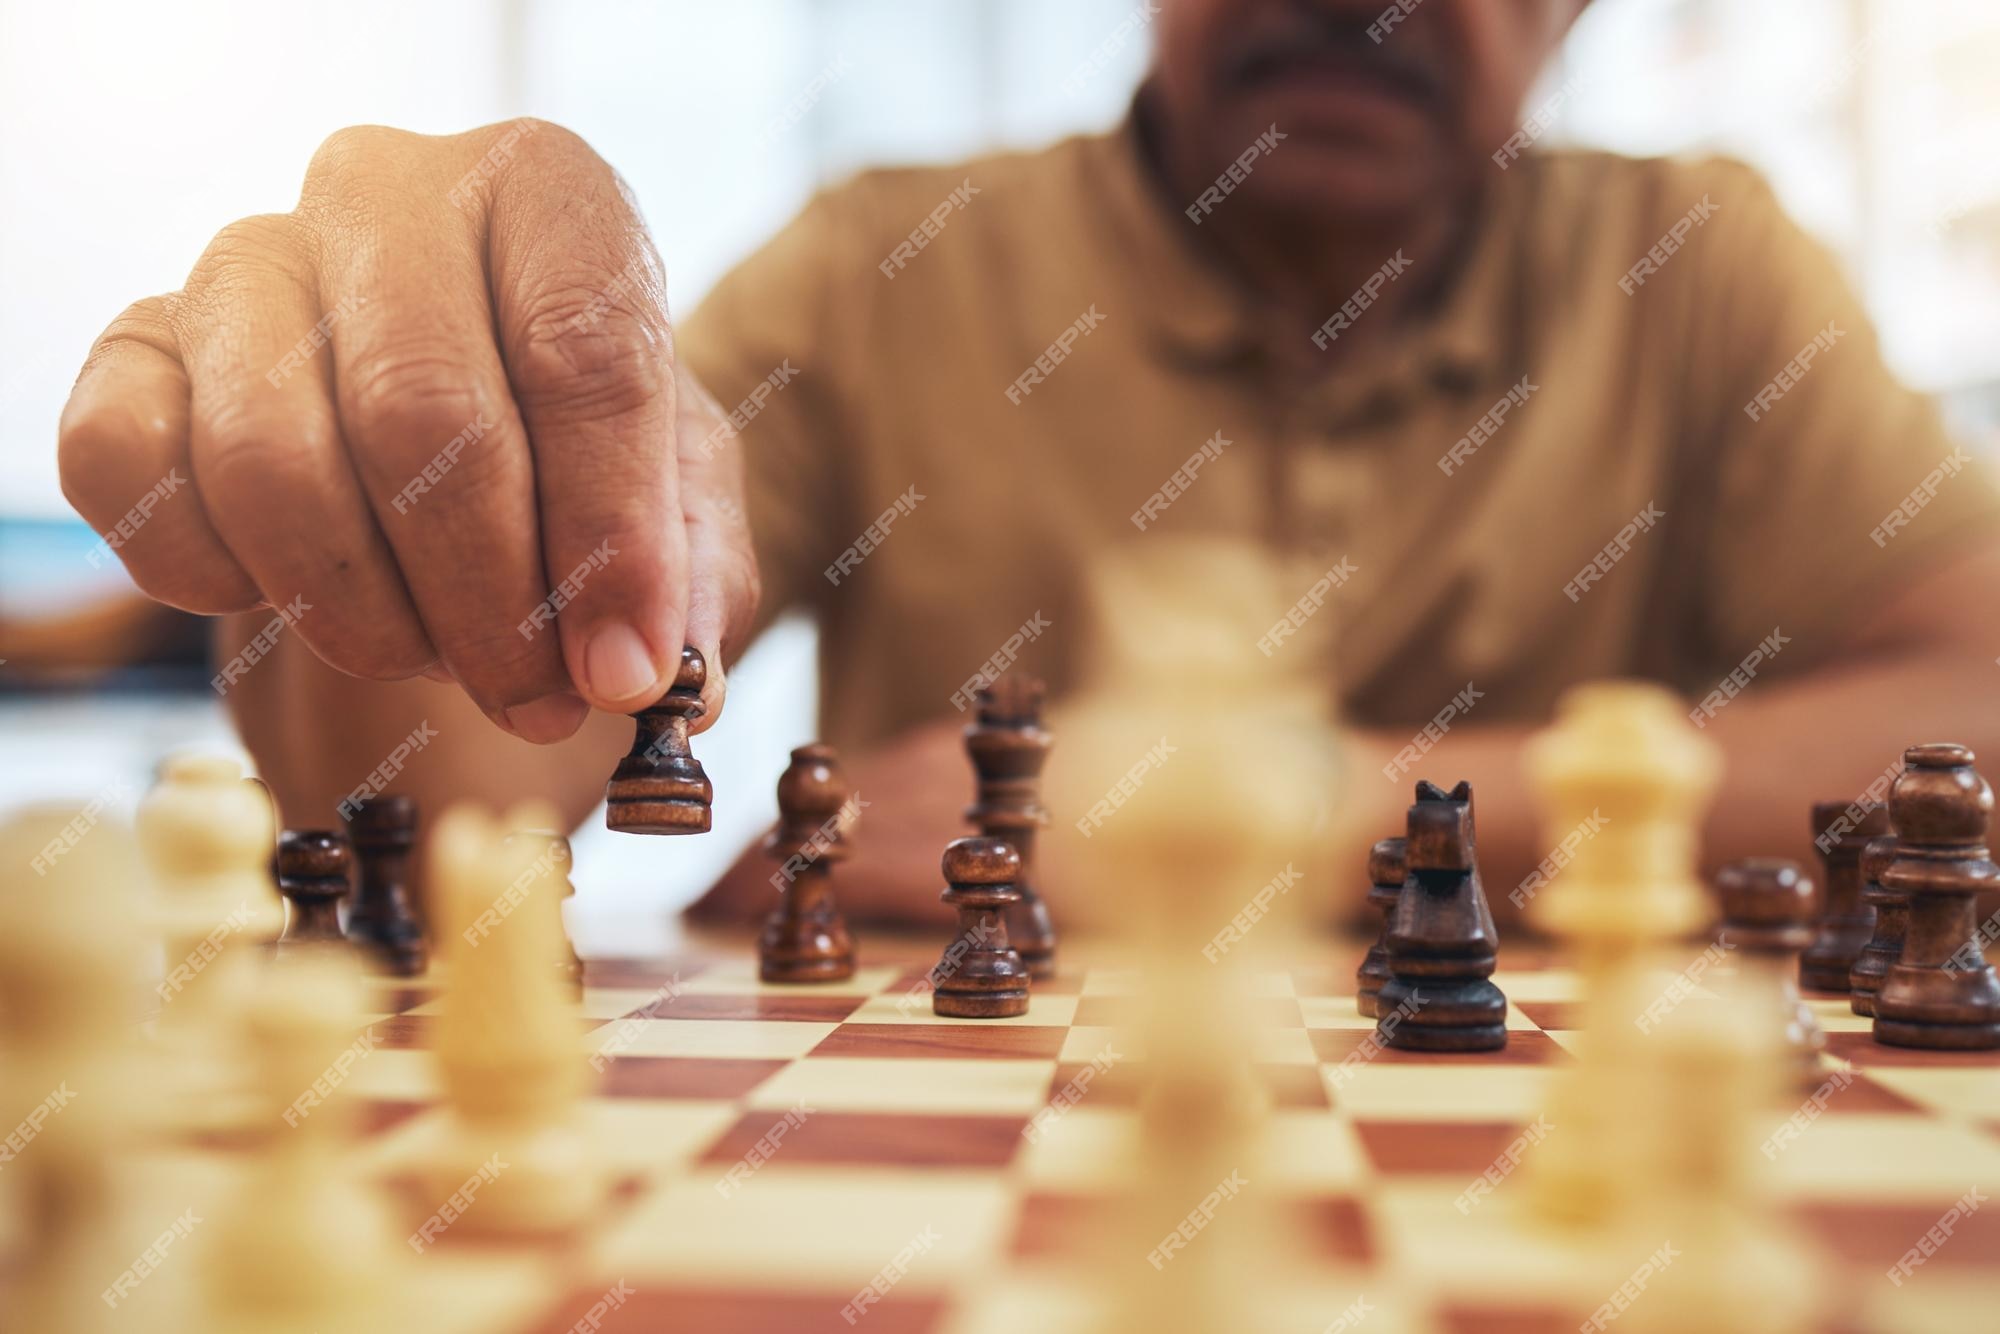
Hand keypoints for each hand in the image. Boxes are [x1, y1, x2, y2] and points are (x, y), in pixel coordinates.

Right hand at [58, 119, 758, 740]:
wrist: (442, 442)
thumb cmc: (577, 457)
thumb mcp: (677, 501)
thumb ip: (685, 575)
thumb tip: (643, 671)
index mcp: (546, 192)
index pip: (584, 351)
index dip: (610, 536)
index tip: (624, 670)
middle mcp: (386, 193)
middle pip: (422, 415)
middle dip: (489, 601)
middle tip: (535, 698)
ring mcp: (244, 262)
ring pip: (275, 463)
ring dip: (368, 613)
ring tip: (437, 657)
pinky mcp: (135, 346)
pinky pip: (130, 473)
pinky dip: (215, 577)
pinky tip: (302, 597)